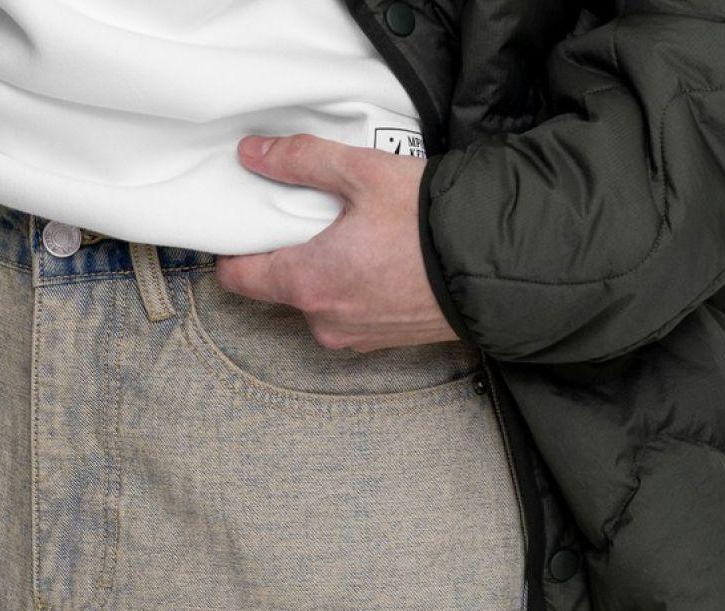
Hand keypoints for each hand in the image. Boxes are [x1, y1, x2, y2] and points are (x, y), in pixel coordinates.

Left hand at [215, 137, 457, 352]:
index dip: (234, 248)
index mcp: (306, 284)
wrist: (491, 267)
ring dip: (325, 270)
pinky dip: (354, 287)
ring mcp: (352, 338)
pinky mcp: (380, 342)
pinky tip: (379, 259)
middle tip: (314, 215)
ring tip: (357, 235)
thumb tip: (254, 155)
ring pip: (317, 300)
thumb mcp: (362, 173)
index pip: (237, 278)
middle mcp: (323, 322)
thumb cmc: (427, 224)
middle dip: (289, 251)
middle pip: (279, 286)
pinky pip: (349, 312)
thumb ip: (301, 161)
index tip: (245, 224)